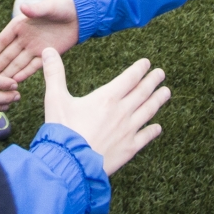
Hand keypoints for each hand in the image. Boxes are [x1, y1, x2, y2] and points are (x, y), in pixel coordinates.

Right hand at [0, 0, 78, 80]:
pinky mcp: (48, 55)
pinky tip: (16, 81)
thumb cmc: (63, 6)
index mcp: (21, 24)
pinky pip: (33, 66)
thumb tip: (22, 6)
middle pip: (9, 54)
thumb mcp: (49, 7)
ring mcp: (35, 47)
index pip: (4, 39)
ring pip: (19, 62)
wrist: (81, 14)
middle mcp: (25, 37)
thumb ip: (36, 10)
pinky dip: (25, 73)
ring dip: (9, 72)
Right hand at [41, 49, 169, 175]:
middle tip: (161, 73)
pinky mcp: (129, 148)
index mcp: (107, 98)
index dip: (139, 69)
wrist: (71, 163)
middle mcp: (122, 112)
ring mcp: (128, 131)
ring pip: (148, 111)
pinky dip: (153, 130)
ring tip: (166, 92)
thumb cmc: (63, 131)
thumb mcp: (55, 99)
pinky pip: (146, 136)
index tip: (147, 63)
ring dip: (158, 100)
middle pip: (142, 92)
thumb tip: (47, 51)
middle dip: (153, 81)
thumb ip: (54, 74)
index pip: (129, 78)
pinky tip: (157, 127)